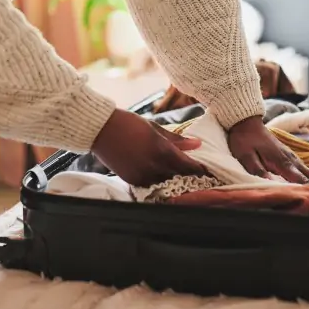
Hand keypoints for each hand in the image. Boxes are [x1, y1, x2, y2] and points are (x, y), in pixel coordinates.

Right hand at [91, 109, 207, 186]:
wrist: (100, 129)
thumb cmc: (129, 123)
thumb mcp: (155, 128)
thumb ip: (177, 139)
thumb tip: (197, 144)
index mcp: (162, 150)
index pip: (188, 166)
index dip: (199, 170)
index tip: (207, 171)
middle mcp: (153, 165)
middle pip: (179, 177)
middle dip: (189, 177)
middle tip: (198, 177)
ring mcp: (142, 175)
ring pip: (165, 183)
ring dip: (173, 181)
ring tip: (181, 179)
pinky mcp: (131, 180)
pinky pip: (150, 185)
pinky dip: (158, 182)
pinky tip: (162, 178)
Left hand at [228, 116, 308, 195]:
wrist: (246, 122)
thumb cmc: (244, 140)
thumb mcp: (246, 157)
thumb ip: (259, 172)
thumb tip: (273, 185)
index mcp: (283, 163)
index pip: (302, 181)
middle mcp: (292, 160)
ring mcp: (292, 157)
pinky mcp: (290, 156)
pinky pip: (306, 170)